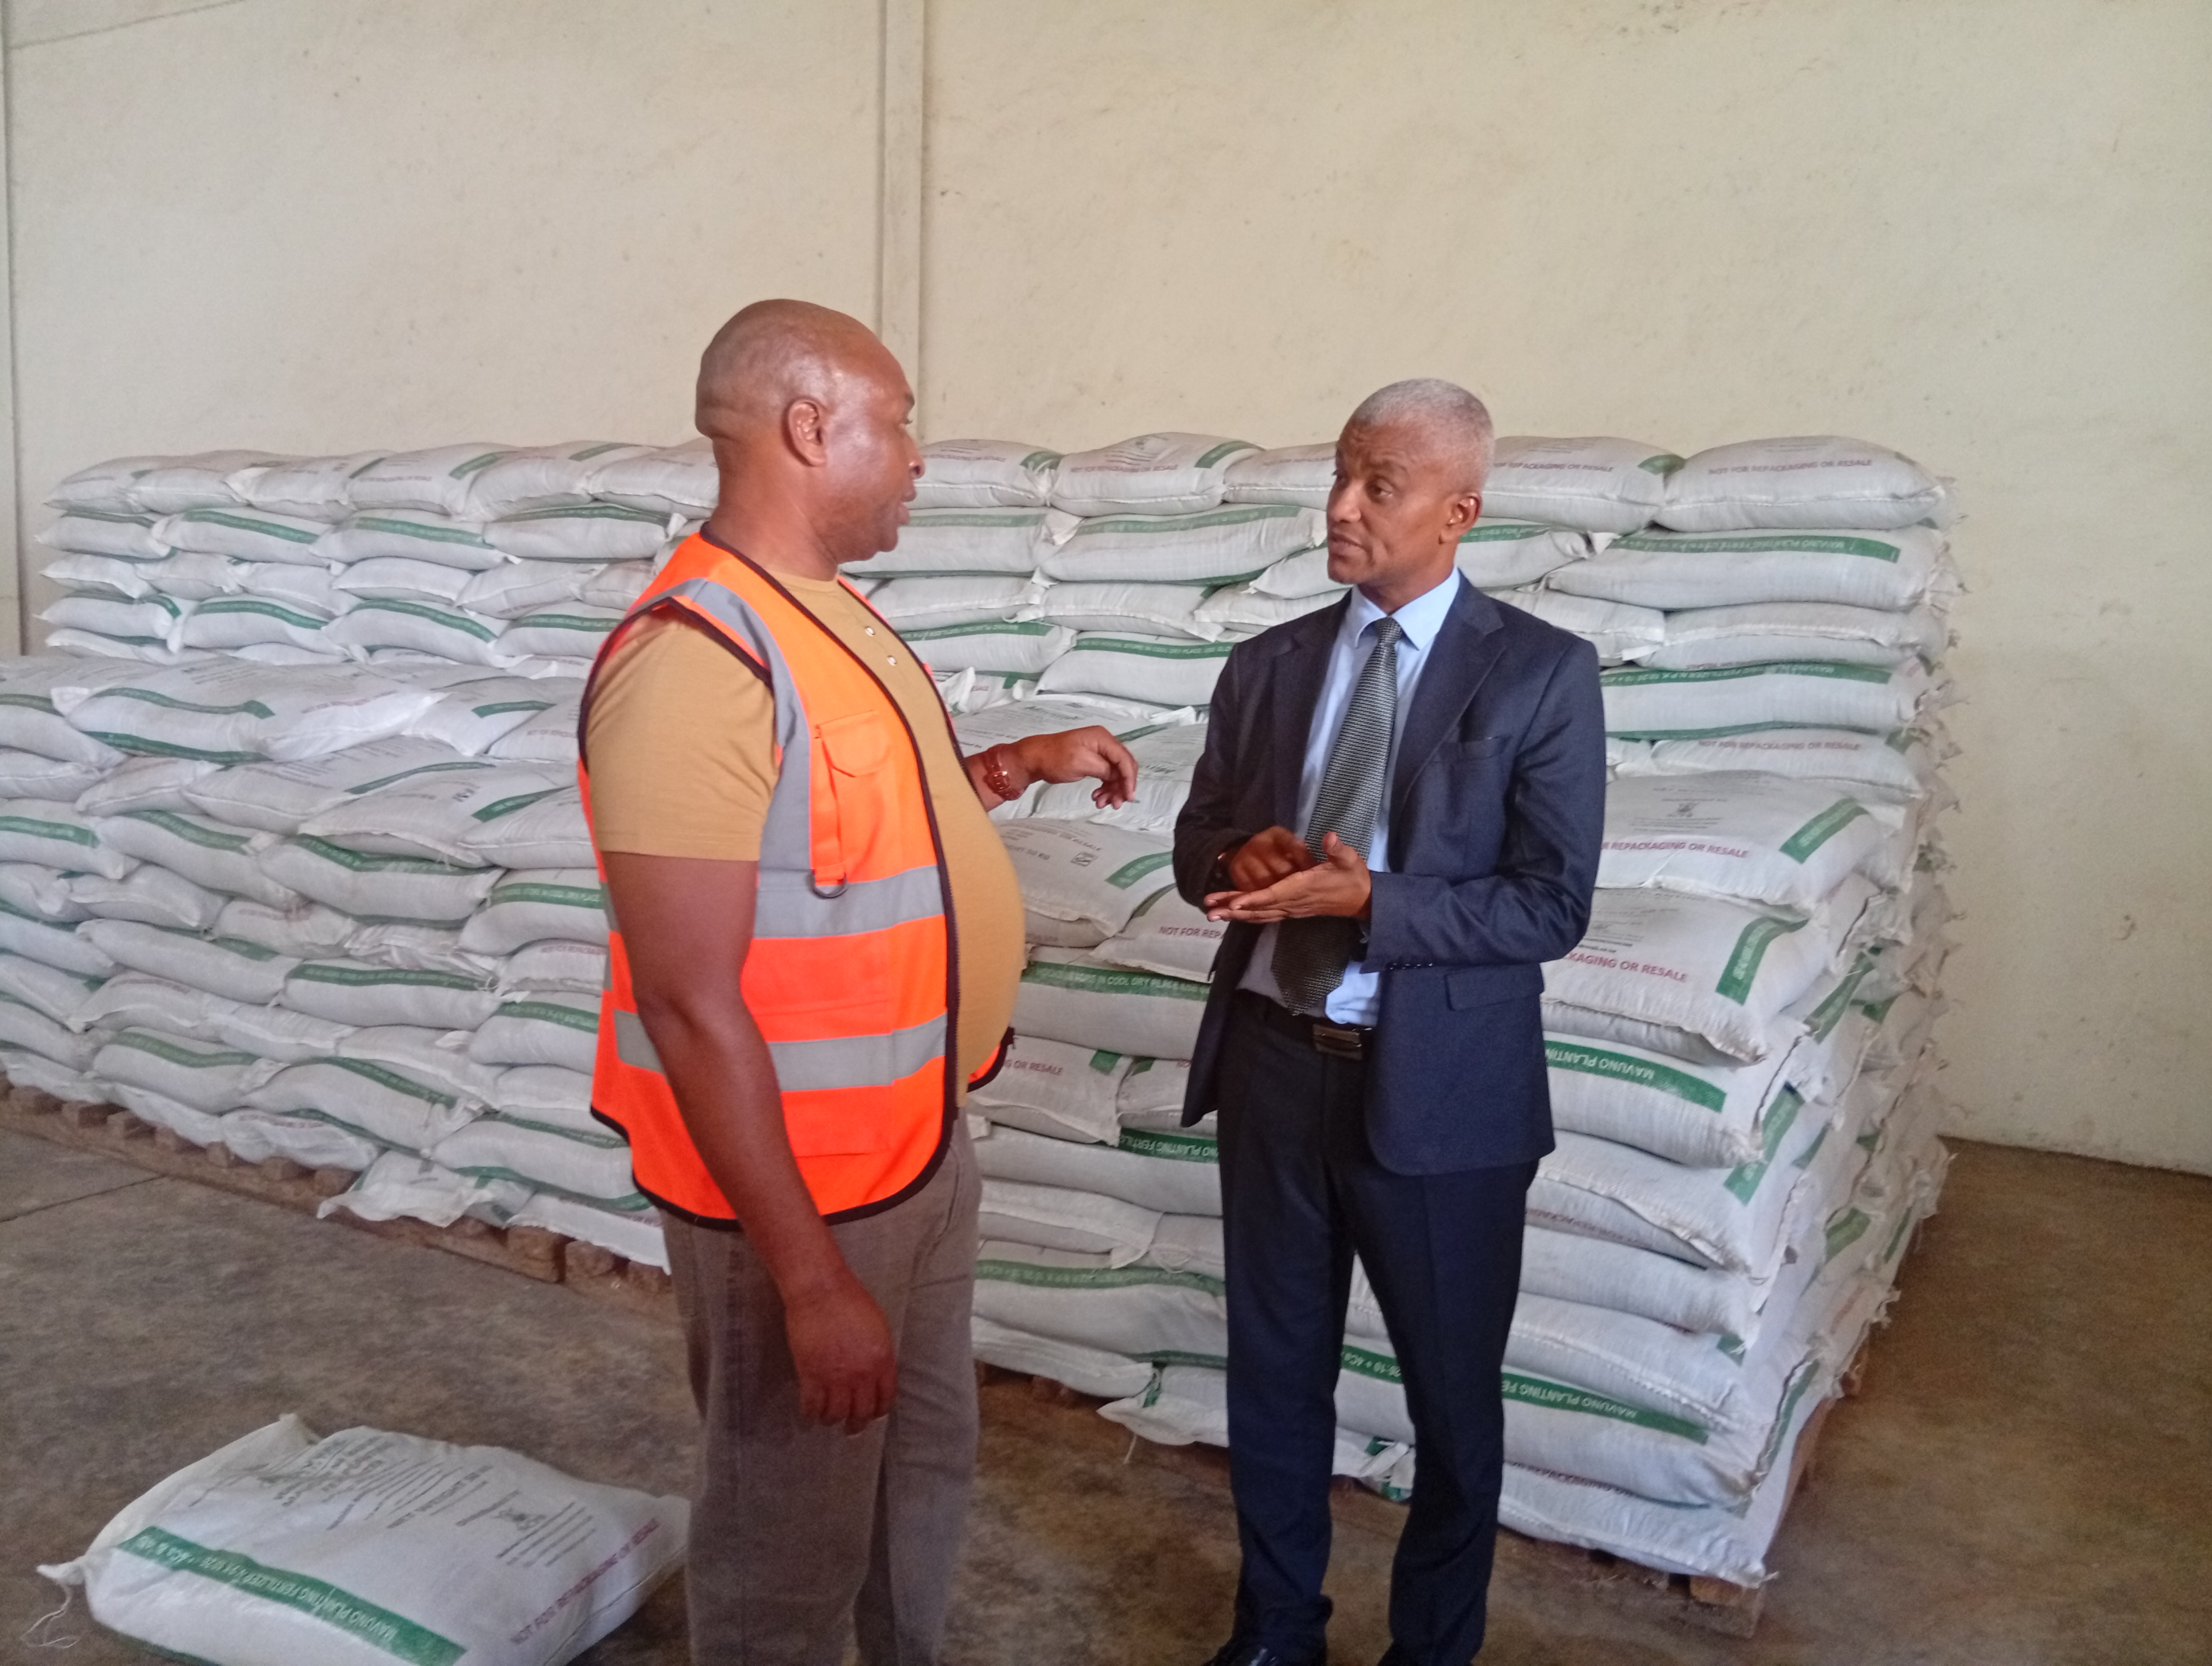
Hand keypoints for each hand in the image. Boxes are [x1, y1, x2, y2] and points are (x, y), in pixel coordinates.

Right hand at [784, 1270, 896, 1432]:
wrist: (821, 1291)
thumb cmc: (848, 1300)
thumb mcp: (877, 1327)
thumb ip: (878, 1354)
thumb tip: (876, 1372)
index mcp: (882, 1360)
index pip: (886, 1398)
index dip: (879, 1410)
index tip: (873, 1414)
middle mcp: (862, 1375)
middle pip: (862, 1412)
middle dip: (857, 1423)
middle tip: (852, 1428)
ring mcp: (836, 1378)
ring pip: (836, 1414)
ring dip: (832, 1420)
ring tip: (828, 1421)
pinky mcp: (811, 1375)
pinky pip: (812, 1406)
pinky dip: (810, 1413)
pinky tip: (809, 1414)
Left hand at [1009, 726, 1138, 806]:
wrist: (1033, 759)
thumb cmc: (1055, 759)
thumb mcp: (1081, 764)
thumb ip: (1104, 769)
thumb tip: (1118, 777)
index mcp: (1103, 738)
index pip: (1124, 759)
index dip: (1129, 779)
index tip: (1128, 797)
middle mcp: (1104, 742)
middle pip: (1122, 766)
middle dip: (1121, 786)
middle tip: (1115, 804)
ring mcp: (1097, 751)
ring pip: (1114, 773)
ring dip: (1112, 790)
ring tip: (1101, 803)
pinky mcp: (1091, 760)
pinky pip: (1104, 774)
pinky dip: (1104, 787)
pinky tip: (1097, 797)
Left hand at [1205, 831, 1371, 922]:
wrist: (1362, 899)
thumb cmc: (1353, 876)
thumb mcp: (1349, 859)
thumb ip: (1338, 849)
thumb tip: (1329, 837)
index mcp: (1304, 887)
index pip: (1274, 894)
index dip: (1253, 899)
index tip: (1234, 903)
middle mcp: (1294, 901)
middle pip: (1259, 907)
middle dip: (1233, 908)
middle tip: (1208, 910)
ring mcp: (1292, 908)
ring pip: (1259, 914)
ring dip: (1235, 914)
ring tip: (1211, 913)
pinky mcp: (1292, 910)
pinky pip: (1266, 915)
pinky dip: (1248, 916)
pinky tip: (1233, 915)